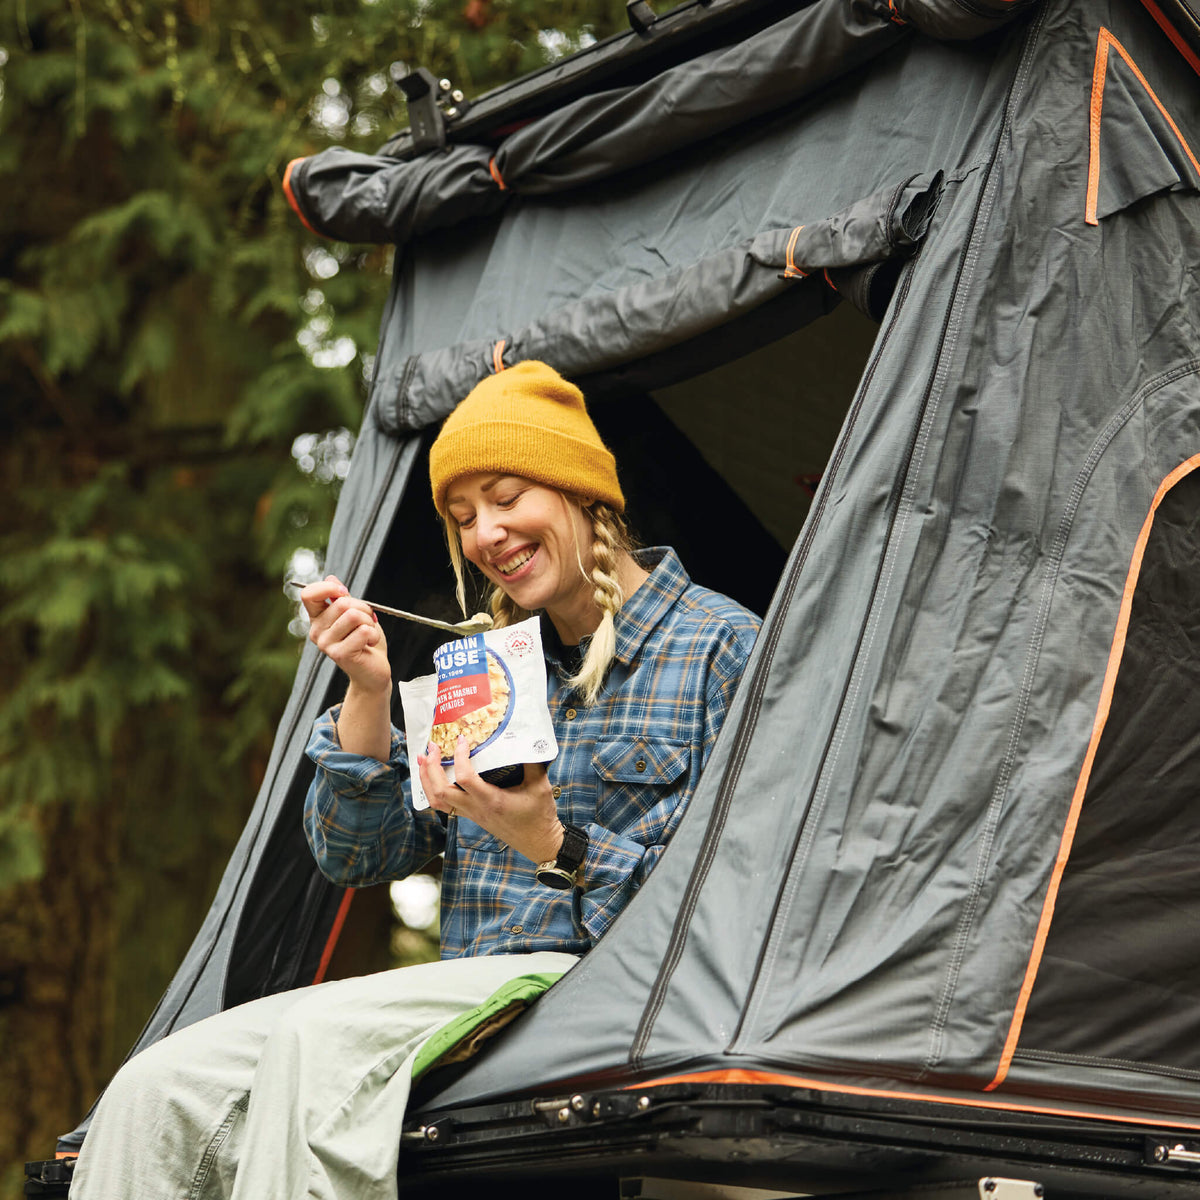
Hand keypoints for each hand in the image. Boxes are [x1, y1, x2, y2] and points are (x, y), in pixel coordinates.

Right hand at [301, 575, 390, 696]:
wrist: (373, 671)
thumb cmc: (365, 641)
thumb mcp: (355, 614)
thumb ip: (342, 598)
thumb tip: (331, 578)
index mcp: (317, 618)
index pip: (309, 594)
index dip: (329, 588)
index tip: (344, 592)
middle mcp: (317, 631)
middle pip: (342, 603)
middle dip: (364, 608)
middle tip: (367, 621)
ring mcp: (326, 644)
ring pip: (354, 616)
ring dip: (370, 622)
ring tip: (368, 634)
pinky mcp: (340, 654)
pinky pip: (363, 631)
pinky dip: (374, 635)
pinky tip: (370, 644)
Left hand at [418, 737, 564, 865]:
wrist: (539, 842)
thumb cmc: (540, 815)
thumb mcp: (540, 785)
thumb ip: (531, 761)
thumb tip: (526, 738)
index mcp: (491, 800)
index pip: (465, 778)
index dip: (459, 756)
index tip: (462, 739)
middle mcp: (476, 809)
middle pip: (441, 791)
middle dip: (431, 767)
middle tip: (431, 746)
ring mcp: (471, 814)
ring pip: (437, 801)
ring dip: (426, 780)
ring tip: (422, 759)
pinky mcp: (471, 816)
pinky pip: (444, 806)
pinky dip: (433, 790)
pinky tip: (433, 777)